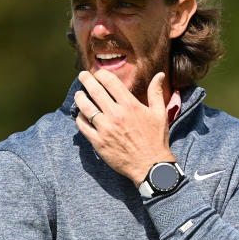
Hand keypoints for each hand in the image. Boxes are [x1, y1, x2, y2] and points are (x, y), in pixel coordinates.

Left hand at [74, 70, 173, 185]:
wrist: (151, 166)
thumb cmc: (156, 139)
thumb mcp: (160, 114)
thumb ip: (155, 93)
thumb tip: (159, 75)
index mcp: (130, 105)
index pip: (110, 82)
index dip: (101, 74)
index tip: (97, 73)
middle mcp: (116, 115)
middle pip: (95, 91)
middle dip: (86, 80)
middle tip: (82, 75)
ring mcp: (105, 129)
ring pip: (85, 107)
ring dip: (79, 97)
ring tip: (78, 94)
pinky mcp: (98, 142)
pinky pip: (83, 126)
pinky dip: (79, 117)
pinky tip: (81, 114)